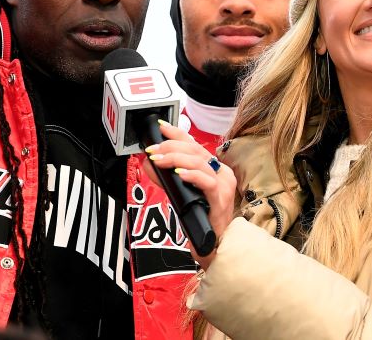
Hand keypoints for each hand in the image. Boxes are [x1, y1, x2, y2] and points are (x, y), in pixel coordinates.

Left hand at [142, 121, 237, 268]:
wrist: (212, 244)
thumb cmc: (199, 218)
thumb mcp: (179, 192)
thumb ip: (166, 177)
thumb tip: (148, 163)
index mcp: (213, 168)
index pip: (194, 143)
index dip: (177, 133)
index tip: (160, 128)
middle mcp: (220, 173)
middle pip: (195, 149)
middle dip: (170, 146)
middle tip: (152, 150)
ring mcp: (223, 185)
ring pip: (199, 162)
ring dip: (175, 159)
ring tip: (159, 160)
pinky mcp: (221, 199)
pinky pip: (208, 182)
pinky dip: (191, 175)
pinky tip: (178, 174)